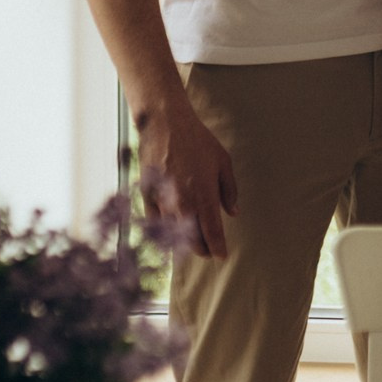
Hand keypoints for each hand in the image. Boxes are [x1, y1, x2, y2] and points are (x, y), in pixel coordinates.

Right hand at [136, 94, 237, 259]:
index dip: (218, 248)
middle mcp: (183, 205)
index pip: (212, 234)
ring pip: (174, 235)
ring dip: (185, 242)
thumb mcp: (223, 161)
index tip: (221, 256)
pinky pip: (157, 223)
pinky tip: (172, 229)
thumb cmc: (197, 140)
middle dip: (203, 248)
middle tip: (210, 249)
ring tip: (194, 241)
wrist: (164, 124)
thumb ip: (229, 190)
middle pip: (193, 241)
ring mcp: (163, 203)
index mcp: (204, 197)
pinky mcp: (148, 198)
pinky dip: (166, 229)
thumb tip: (233, 212)